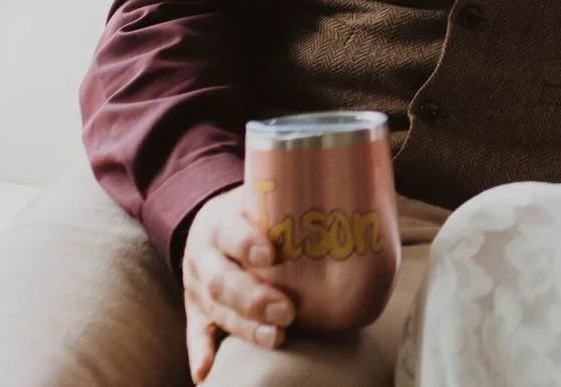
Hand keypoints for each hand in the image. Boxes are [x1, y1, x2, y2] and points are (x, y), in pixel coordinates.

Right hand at [180, 183, 293, 381]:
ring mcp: (196, 288)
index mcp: (219, 223)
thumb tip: (365, 192)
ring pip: (215, 310)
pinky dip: (201, 353)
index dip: (247, 243)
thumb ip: (296, 200)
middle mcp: (203, 257)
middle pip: (221, 281)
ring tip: (275, 337)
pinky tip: (208, 372)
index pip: (229, 232)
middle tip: (288, 311)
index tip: (272, 254)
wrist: (207, 227)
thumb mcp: (262, 198)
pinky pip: (196, 334)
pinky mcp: (196, 311)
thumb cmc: (253, 214)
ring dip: (244, 328)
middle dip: (254, 299)